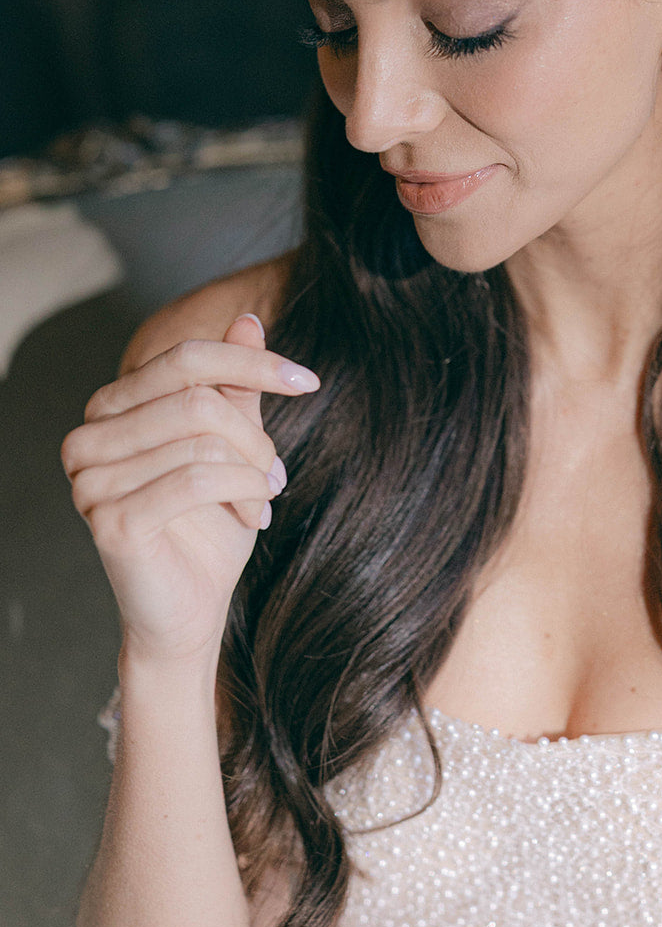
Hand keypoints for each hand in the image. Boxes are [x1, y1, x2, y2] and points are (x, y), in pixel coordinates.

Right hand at [60, 314, 319, 663]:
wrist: (191, 608)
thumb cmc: (209, 525)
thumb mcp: (232, 445)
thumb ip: (234, 384)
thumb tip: (247, 317)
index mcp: (111, 408)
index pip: (186, 357)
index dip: (253, 363)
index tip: (308, 380)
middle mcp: (89, 437)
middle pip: (197, 397)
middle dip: (256, 435)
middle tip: (277, 472)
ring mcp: (92, 480)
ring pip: (203, 439)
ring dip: (253, 470)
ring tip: (263, 497)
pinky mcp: (111, 520)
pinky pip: (196, 479)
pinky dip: (241, 492)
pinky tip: (253, 514)